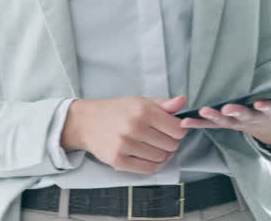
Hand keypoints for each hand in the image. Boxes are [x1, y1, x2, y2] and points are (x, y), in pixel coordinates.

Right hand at [60, 95, 188, 173]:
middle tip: (160, 137)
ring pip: (160, 158)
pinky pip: (148, 169)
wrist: (87, 122)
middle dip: (170, 142)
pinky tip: (148, 156)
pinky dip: (153, 164)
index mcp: (142, 111)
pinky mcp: (118, 161)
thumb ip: (163, 104)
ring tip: (152, 146)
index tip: (173, 129)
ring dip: (161, 154)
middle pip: (171, 145)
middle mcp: (134, 128)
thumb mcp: (140, 101)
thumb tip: (183, 101)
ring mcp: (126, 146)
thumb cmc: (116, 111)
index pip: (177, 129)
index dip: (179, 130)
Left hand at [179, 80, 270, 145]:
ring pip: (225, 122)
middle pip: (246, 116)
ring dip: (213, 117)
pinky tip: (185, 120)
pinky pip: (211, 124)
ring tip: (203, 113)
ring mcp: (240, 122)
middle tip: (227, 109)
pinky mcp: (227, 123)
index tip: (261, 103)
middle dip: (236, 112)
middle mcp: (255, 117)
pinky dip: (198, 122)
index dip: (267, 106)